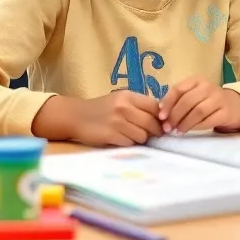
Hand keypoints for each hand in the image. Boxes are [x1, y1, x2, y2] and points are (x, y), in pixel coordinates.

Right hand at [34, 92, 162, 146]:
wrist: (77, 116)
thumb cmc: (102, 108)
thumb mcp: (120, 100)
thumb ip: (139, 106)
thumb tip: (163, 118)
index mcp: (128, 96)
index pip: (155, 106)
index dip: (161, 117)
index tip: (162, 124)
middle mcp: (123, 107)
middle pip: (151, 123)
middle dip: (154, 131)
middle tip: (151, 134)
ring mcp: (116, 122)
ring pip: (142, 135)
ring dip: (140, 139)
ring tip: (132, 136)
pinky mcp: (110, 135)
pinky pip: (129, 143)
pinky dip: (128, 144)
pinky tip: (121, 139)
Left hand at [158, 76, 239, 134]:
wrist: (235, 106)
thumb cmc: (208, 101)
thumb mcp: (193, 95)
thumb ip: (178, 101)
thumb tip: (160, 114)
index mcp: (196, 80)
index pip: (178, 89)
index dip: (168, 103)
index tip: (160, 116)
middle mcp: (207, 87)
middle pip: (187, 101)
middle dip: (175, 115)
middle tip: (167, 128)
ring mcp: (218, 99)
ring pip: (198, 111)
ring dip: (185, 122)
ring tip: (177, 131)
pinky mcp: (226, 112)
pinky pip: (208, 120)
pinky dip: (197, 126)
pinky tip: (189, 131)